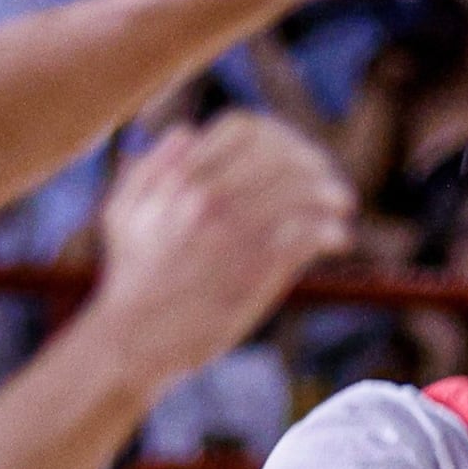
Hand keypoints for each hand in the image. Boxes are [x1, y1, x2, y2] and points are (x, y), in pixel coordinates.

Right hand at [92, 114, 356, 381]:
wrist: (134, 340)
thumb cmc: (131, 277)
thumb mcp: (124, 213)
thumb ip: (150, 167)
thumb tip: (187, 131)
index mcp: (182, 178)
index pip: (245, 128)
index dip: (278, 135)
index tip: (294, 152)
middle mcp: (210, 199)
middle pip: (282, 157)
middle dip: (314, 163)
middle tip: (330, 181)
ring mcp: (234, 234)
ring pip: (300, 193)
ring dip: (330, 195)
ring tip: (343, 206)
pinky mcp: (254, 272)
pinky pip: (305, 237)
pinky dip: (329, 234)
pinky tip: (340, 240)